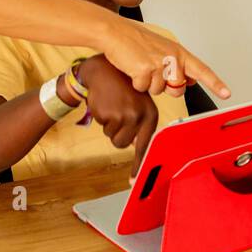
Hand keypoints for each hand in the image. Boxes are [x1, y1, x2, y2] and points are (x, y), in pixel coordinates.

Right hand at [75, 55, 159, 180]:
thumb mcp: (139, 103)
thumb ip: (140, 124)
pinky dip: (101, 117)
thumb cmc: (123, 88)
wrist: (104, 69)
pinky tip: (106, 103)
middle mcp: (139, 117)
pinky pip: (102, 126)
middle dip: (116, 134)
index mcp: (150, 115)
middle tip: (118, 115)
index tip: (133, 182)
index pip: (145, 146)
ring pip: (112, 137)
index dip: (138, 165)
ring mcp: (123, 115)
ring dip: (109, 126)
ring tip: (113, 107)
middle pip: (123, 144)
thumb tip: (135, 145)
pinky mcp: (108, 114)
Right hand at [99, 14, 230, 100]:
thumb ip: (177, 65)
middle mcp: (172, 58)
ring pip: (158, 90)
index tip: (227, 93)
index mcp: (178, 52)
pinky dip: (135, 82)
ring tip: (139, 65)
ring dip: (147, 83)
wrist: (115, 32)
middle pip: (177, 88)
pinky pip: (143, 88)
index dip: (215, 83)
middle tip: (153, 71)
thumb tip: (190, 81)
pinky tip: (132, 67)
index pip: (202, 70)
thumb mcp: (162, 49)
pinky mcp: (145, 70)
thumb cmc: (135, 40)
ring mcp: (159, 64)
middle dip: (166, 87)